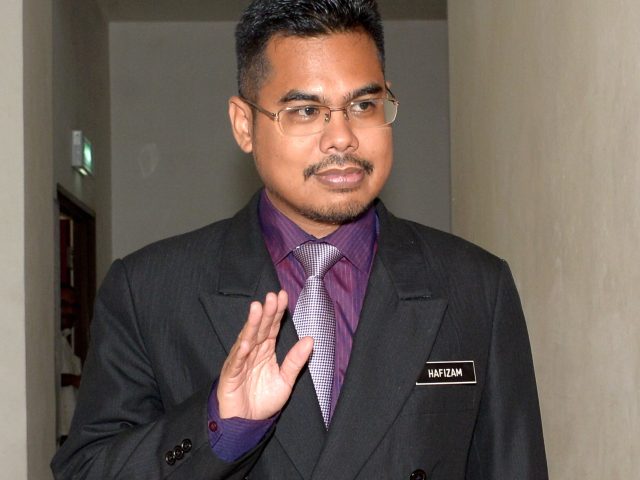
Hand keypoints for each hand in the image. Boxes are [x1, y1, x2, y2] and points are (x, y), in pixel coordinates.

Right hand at [217, 290, 312, 419]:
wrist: (245, 423)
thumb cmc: (262, 400)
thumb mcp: (285, 380)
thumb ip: (296, 361)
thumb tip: (310, 340)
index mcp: (265, 350)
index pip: (272, 327)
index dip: (277, 312)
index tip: (283, 296)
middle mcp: (252, 352)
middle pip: (260, 329)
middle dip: (266, 312)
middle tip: (272, 296)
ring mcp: (240, 362)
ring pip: (246, 339)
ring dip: (252, 325)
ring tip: (257, 309)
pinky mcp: (231, 376)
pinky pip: (236, 362)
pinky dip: (241, 352)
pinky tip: (246, 342)